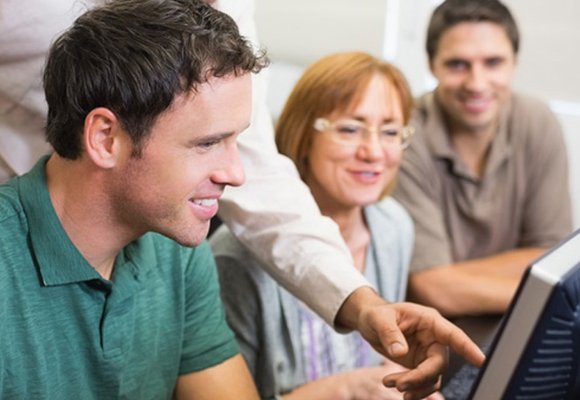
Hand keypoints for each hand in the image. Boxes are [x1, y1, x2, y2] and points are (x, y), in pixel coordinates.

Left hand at [336, 288, 484, 399]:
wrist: (368, 321)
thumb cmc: (376, 314)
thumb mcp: (379, 319)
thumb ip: (390, 334)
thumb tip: (400, 353)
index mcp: (429, 321)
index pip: (453, 335)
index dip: (468, 348)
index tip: (481, 361)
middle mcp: (433, 338)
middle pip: (439, 364)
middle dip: (420, 377)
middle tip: (399, 385)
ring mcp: (428, 352)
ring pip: (432, 377)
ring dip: (415, 386)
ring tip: (390, 383)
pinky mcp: (420, 364)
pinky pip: (424, 381)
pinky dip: (413, 388)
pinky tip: (396, 386)